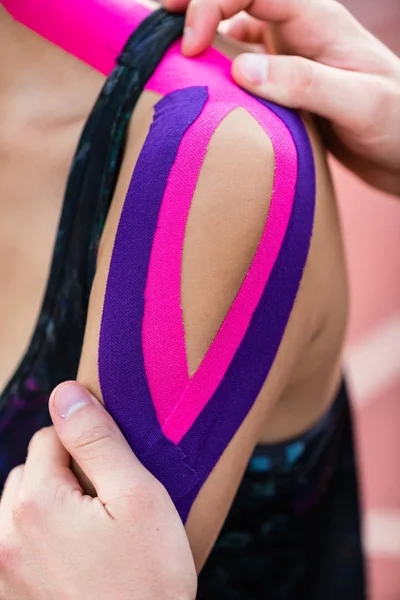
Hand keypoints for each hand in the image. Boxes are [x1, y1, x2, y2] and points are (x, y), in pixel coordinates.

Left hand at [0, 382, 196, 599]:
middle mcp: (4, 534)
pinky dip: (38, 536)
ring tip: (90, 534)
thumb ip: (97, 440)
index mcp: (36, 503)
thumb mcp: (138, 497)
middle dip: (65, 475)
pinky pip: (15, 540)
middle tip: (106, 507)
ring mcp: (2, 569)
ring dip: (48, 504)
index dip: (88, 447)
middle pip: (30, 469)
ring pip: (18, 503)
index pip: (51, 436)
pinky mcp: (7, 591)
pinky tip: (72, 558)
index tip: (114, 474)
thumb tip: (66, 393)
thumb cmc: (148, 580)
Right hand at [166, 0, 399, 195]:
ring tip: (168, 59)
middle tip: (157, 26)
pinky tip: (201, 90)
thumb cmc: (395, 122)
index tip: (191, 45)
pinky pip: (239, 66)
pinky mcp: (282, 82)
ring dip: (200, 37)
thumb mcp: (358, 102)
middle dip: (194, 4)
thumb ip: (303, 81)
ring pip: (232, 30)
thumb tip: (241, 70)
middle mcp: (296, 29)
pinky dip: (215, 72)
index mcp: (315, 18)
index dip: (211, 3)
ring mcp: (287, 55)